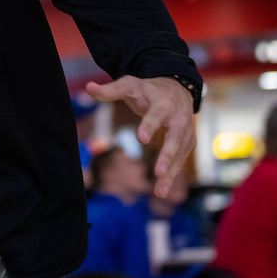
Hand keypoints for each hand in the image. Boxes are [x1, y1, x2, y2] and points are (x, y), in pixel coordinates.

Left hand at [85, 75, 194, 196]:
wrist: (177, 88)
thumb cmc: (149, 90)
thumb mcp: (130, 85)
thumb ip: (111, 90)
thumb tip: (88, 87)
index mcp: (163, 103)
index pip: (156, 115)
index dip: (149, 126)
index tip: (141, 138)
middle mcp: (179, 118)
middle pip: (175, 138)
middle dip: (168, 155)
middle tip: (158, 172)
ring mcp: (186, 131)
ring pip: (179, 154)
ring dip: (171, 173)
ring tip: (159, 192)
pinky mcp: (188, 142)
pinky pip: (181, 160)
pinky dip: (173, 175)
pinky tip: (161, 190)